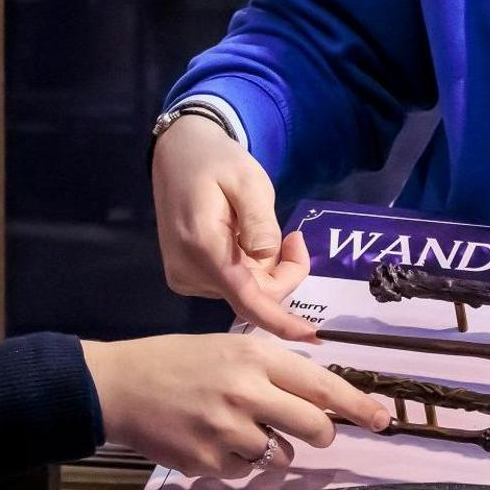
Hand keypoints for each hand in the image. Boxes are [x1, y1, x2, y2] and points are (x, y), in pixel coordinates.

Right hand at [81, 333, 389, 476]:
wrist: (121, 386)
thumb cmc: (178, 362)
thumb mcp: (230, 348)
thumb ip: (274, 369)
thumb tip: (321, 396)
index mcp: (256, 357)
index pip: (321, 384)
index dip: (356, 406)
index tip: (381, 420)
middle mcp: (247, 392)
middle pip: (314, 428)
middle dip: (320, 434)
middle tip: (311, 432)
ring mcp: (228, 430)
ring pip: (281, 455)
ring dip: (271, 448)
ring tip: (237, 426)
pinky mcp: (209, 461)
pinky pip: (245, 471)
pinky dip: (237, 461)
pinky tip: (211, 439)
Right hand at [152, 113, 318, 339]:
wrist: (176, 154)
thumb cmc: (215, 161)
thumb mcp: (248, 179)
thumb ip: (260, 221)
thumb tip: (269, 258)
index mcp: (203, 248)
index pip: (247, 299)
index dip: (282, 322)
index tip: (312, 336)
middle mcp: (190, 273)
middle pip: (254, 296)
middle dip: (283, 272)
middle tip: (294, 237)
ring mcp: (186, 279)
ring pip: (246, 292)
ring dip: (266, 269)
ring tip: (261, 228)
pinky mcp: (187, 278)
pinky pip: (233, 285)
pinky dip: (250, 270)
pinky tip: (242, 239)